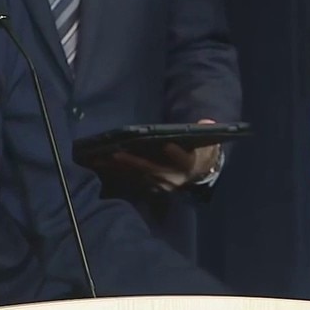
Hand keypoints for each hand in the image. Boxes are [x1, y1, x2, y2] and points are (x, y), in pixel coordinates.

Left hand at [88, 120, 221, 191]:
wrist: (198, 172)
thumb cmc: (198, 151)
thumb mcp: (207, 141)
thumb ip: (207, 131)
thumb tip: (207, 122)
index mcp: (189, 165)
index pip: (184, 160)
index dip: (176, 154)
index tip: (167, 145)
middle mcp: (174, 178)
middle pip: (153, 170)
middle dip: (134, 162)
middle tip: (116, 154)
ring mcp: (161, 185)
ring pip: (139, 177)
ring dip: (121, 169)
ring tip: (102, 160)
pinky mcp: (150, 187)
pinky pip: (133, 180)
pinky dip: (118, 173)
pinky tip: (104, 166)